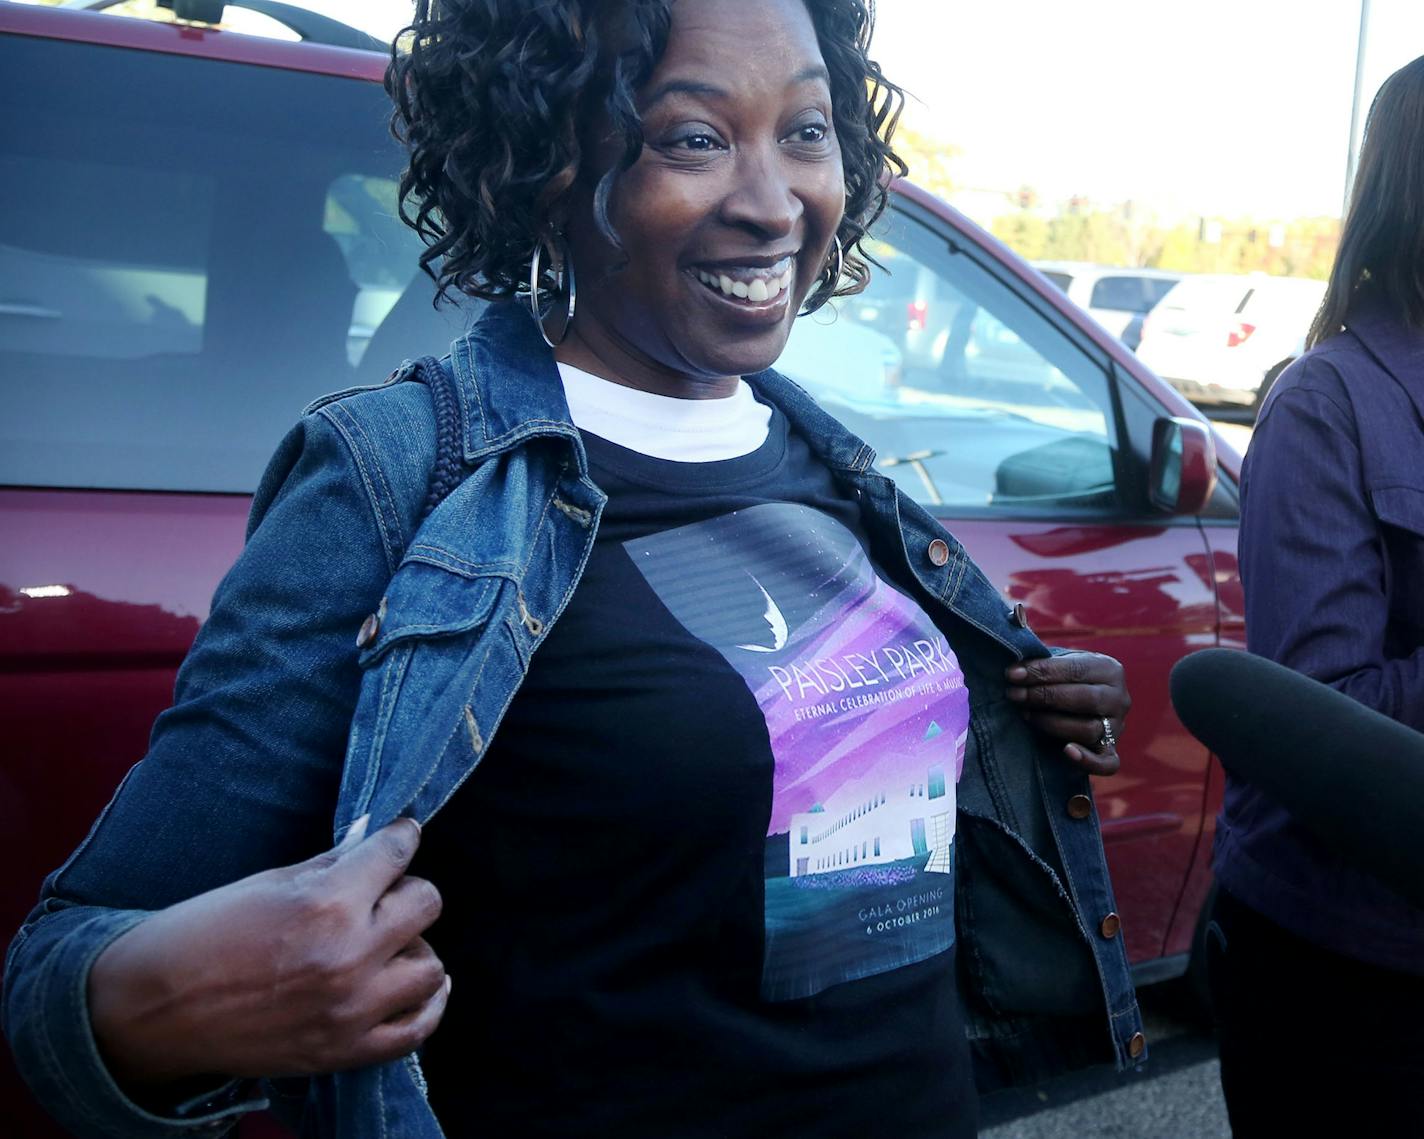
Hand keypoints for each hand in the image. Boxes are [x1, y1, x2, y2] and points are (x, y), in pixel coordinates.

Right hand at [88, 817, 448, 1087]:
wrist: (153, 1010)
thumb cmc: (203, 935)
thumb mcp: (268, 882)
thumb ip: (331, 865)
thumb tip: (373, 843)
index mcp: (326, 902)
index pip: (398, 852)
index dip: (400, 838)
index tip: (400, 838)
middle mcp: (348, 954)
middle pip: (427, 904)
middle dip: (408, 890)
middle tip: (384, 894)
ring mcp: (350, 1008)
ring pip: (430, 967)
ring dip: (414, 948)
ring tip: (388, 944)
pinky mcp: (344, 1050)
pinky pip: (416, 1028)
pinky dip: (425, 1005)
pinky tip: (414, 985)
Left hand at [1004, 651, 1129, 775]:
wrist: (1076, 702)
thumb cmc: (1062, 678)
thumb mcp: (1058, 661)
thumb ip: (1041, 656)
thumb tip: (1014, 649)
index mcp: (1109, 669)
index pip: (1076, 670)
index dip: (1042, 671)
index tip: (1012, 674)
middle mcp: (1119, 698)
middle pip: (1083, 699)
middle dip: (1043, 696)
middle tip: (1014, 695)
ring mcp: (1117, 727)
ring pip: (1088, 729)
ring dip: (1051, 723)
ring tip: (1025, 714)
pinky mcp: (1111, 751)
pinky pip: (1108, 763)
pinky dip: (1088, 760)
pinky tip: (1066, 751)